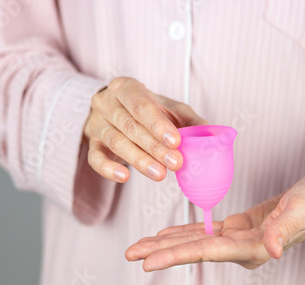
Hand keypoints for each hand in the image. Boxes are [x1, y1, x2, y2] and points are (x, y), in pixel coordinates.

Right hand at [84, 77, 207, 182]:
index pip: (141, 105)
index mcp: (126, 87)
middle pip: (130, 126)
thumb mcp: (171, 109)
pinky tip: (124, 178)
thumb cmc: (149, 111)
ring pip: (116, 143)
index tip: (176, 141)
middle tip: (175, 163)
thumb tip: (213, 137)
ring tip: (159, 174)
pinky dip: (108, 169)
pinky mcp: (91, 143)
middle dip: (154, 147)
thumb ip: (191, 121)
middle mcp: (106, 102)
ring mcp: (96, 123)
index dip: (158, 124)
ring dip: (139, 160)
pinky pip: (95, 158)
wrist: (117, 111)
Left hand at [125, 166, 304, 270]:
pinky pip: (205, 231)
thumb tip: (270, 250)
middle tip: (130, 254)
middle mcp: (242, 248)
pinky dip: (184, 232)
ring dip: (167, 244)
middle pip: (194, 250)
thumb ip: (285, 230)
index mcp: (255, 247)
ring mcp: (238, 239)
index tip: (148, 261)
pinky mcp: (237, 227)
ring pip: (195, 242)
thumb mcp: (302, 209)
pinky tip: (165, 234)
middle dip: (162, 252)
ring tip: (139, 247)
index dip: (176, 256)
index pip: (208, 251)